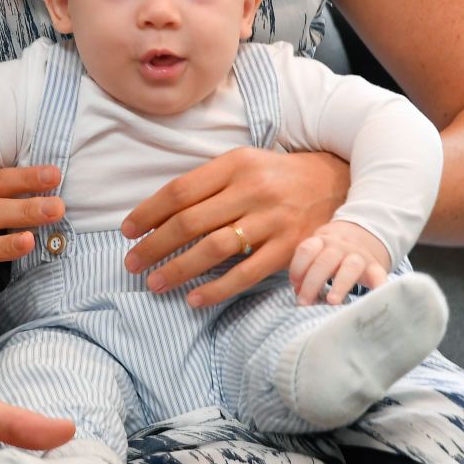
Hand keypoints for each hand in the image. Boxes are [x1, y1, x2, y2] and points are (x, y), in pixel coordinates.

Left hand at [121, 148, 349, 306]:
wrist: (336, 183)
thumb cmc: (276, 176)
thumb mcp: (243, 164)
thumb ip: (207, 185)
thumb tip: (158, 215)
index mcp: (235, 164)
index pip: (180, 191)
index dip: (149, 213)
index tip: (127, 231)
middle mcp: (253, 190)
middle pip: (191, 221)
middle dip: (154, 245)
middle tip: (131, 263)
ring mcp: (273, 220)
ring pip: (214, 249)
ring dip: (178, 269)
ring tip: (154, 283)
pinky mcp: (290, 248)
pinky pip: (246, 273)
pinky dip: (217, 289)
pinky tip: (194, 298)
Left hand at [289, 221, 389, 304]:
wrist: (362, 236)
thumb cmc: (331, 253)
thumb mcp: (318, 253)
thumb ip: (307, 270)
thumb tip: (299, 293)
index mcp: (322, 242)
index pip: (307, 250)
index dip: (298, 267)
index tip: (294, 284)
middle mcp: (340, 247)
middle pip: (325, 261)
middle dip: (312, 283)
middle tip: (304, 303)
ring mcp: (359, 256)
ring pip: (350, 267)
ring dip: (340, 285)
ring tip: (332, 302)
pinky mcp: (375, 267)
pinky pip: (379, 275)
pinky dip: (379, 286)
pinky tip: (376, 297)